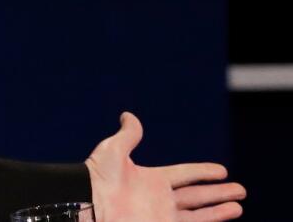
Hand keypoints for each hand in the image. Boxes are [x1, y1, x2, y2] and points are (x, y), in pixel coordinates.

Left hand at [86, 111, 245, 220]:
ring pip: (198, 214)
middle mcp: (159, 198)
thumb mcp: (114, 150)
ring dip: (219, 211)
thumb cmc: (98, 177)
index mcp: (152, 178)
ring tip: (239, 207)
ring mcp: (161, 215)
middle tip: (241, 190)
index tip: (222, 170)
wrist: (88, 203)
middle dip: (218, 193)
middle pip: (196, 195)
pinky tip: (223, 219)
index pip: (185, 174)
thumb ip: (128, 135)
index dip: (202, 172)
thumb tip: (129, 116)